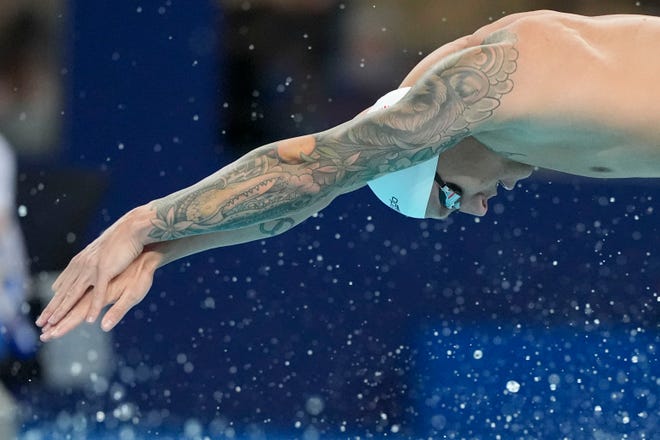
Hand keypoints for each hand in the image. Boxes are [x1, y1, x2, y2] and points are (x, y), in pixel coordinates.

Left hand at [36, 207, 152, 329]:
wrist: (132, 228)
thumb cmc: (121, 242)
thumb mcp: (101, 254)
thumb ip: (90, 264)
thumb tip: (83, 269)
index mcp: (81, 263)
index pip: (63, 286)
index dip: (54, 301)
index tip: (45, 314)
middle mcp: (82, 267)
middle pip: (64, 292)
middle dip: (52, 309)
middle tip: (40, 324)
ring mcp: (92, 269)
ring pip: (74, 294)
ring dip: (64, 310)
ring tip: (54, 325)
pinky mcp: (105, 270)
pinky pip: (98, 292)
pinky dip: (94, 306)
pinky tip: (90, 320)